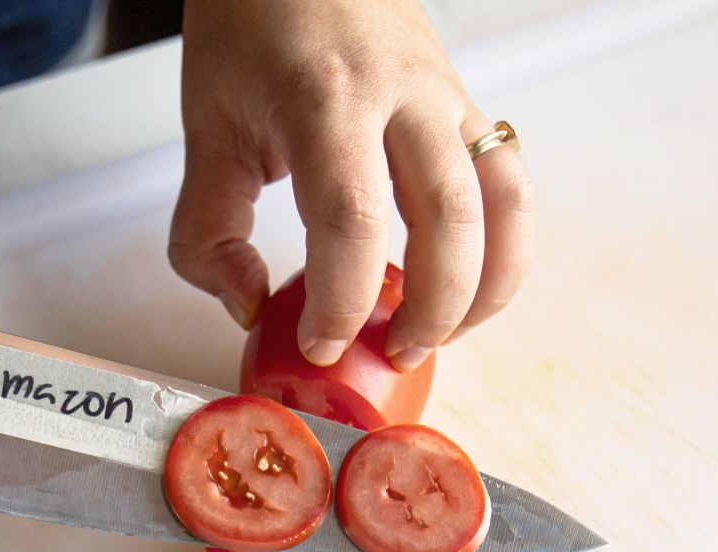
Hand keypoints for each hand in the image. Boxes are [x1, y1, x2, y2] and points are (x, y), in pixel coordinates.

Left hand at [168, 0, 533, 371]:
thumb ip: (208, 230)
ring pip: (504, 203)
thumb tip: (249, 306)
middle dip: (431, 308)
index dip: (342, 300)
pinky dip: (501, 246)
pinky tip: (465, 281)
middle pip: (449, 220)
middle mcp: (402, 93)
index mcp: (327, 97)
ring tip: (444, 330)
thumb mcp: (207, 124)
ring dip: (485, 285)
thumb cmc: (252, 20)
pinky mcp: (466, 102)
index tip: (321, 343)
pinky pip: (509, 183)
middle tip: (394, 352)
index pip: (352, 217)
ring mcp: (446, 96)